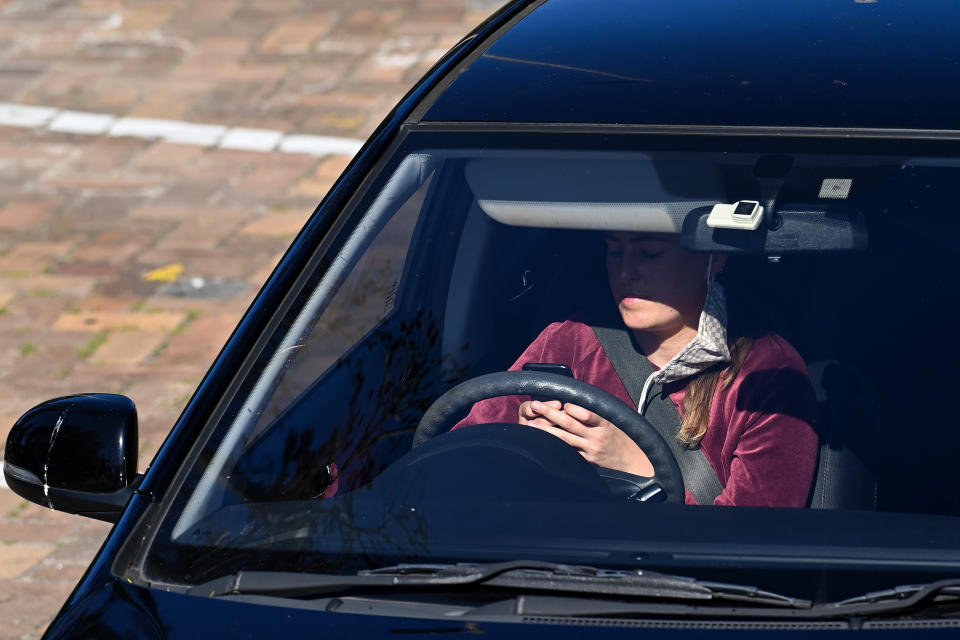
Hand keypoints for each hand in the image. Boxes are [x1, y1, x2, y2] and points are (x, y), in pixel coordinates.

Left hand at [519, 401, 654, 476]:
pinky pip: (568, 452)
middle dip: (550, 413)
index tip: (561, 403)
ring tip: (532, 424)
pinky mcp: (587, 461)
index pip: (585, 413)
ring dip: (546, 430)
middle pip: (569, 423)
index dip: (570, 407)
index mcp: (604, 423)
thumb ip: (597, 414)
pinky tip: (543, 443)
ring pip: (564, 439)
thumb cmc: (623, 439)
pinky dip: (555, 447)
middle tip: (535, 406)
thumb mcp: (614, 422)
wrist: (634, 463)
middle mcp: (597, 437)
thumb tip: (577, 402)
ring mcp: (591, 450)